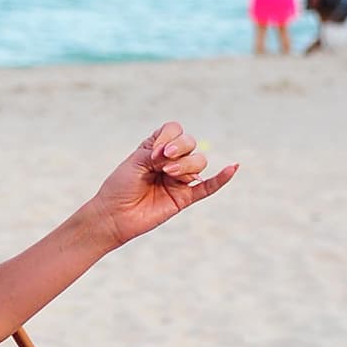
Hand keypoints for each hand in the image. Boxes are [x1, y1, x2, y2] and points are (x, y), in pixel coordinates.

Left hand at [90, 122, 238, 249]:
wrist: (113, 216)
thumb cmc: (120, 187)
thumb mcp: (136, 162)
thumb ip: (158, 152)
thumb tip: (179, 153)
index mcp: (157, 148)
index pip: (174, 130)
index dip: (168, 137)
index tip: (152, 152)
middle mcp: (171, 161)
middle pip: (191, 144)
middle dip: (179, 148)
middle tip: (160, 161)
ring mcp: (179, 179)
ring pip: (199, 163)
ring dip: (186, 164)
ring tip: (167, 173)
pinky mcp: (184, 198)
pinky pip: (208, 187)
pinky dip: (221, 178)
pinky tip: (233, 167)